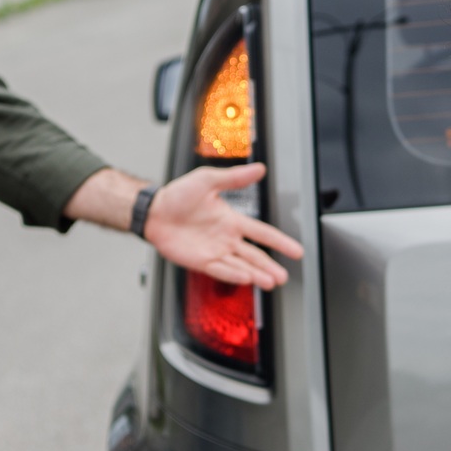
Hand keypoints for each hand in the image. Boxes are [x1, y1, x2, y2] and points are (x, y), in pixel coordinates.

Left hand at [144, 163, 304, 288]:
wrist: (153, 211)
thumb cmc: (177, 195)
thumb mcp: (207, 180)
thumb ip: (234, 178)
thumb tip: (260, 169)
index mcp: (231, 220)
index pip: (262, 233)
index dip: (280, 242)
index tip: (297, 251)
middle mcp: (226, 238)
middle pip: (254, 255)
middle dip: (270, 267)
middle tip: (283, 276)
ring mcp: (214, 251)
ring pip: (240, 266)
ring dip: (256, 275)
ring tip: (270, 282)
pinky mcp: (200, 262)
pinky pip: (220, 270)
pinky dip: (233, 275)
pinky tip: (246, 279)